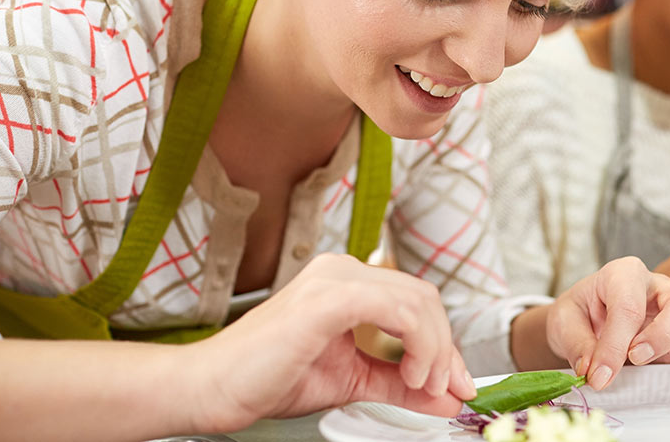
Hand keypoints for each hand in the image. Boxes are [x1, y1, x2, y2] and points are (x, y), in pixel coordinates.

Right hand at [185, 253, 476, 432]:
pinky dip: (416, 341)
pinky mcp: (327, 298)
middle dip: (447, 348)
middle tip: (448, 389)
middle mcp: (342, 270)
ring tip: (424, 386)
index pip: (416, 302)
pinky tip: (410, 373)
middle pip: (424, 298)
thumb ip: (398, 385)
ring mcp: (333, 279)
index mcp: (347, 283)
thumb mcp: (351, 381)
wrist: (213, 388)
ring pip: (417, 301)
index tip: (457, 385)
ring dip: (435, 349)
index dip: (446, 344)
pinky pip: (395, 308)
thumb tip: (446, 399)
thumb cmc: (268, 378)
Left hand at [545, 257, 669, 390]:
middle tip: (637, 359)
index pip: (628, 303)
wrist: (586, 320)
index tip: (601, 374)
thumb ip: (578, 346)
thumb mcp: (564, 324)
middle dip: (663, 335)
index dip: (616, 343)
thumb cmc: (580, 315)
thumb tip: (595, 370)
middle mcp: (659, 285)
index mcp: (623, 274)